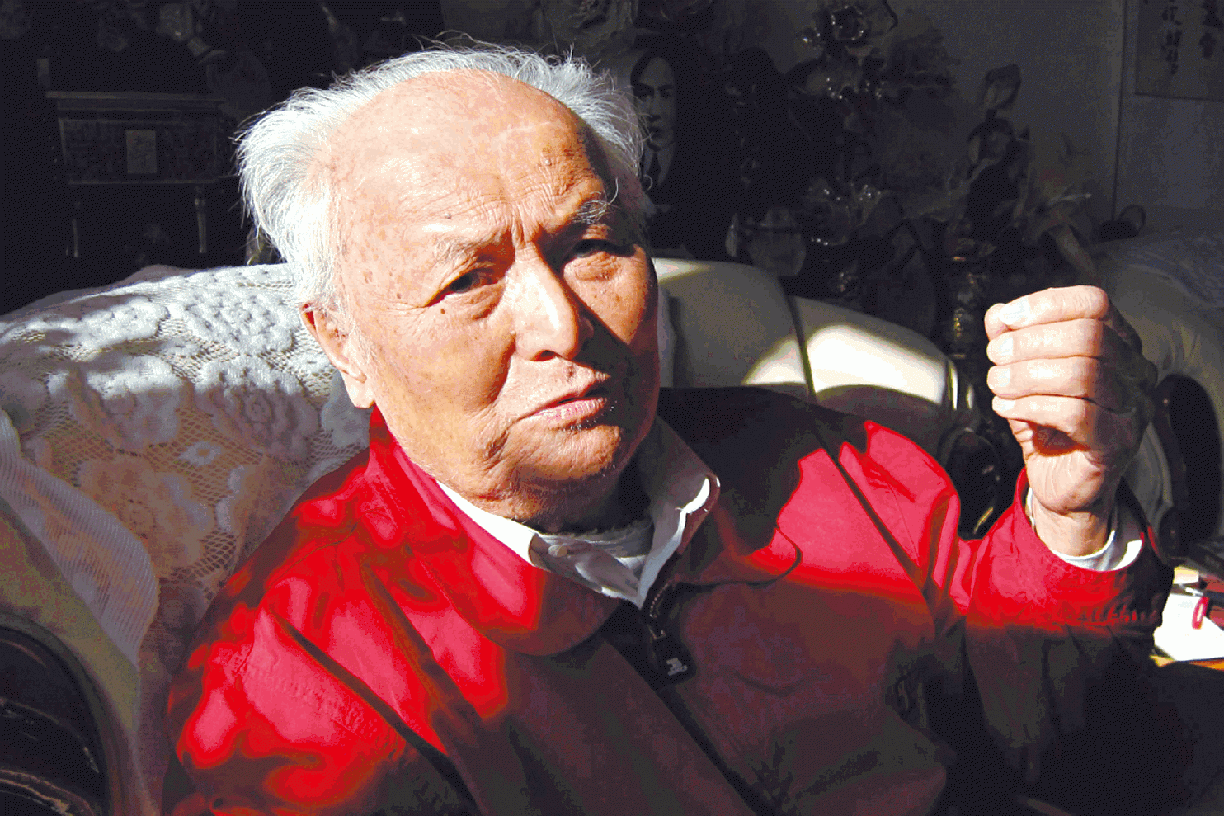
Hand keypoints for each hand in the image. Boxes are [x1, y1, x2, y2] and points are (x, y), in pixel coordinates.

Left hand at [984, 286, 1156, 554]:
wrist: (1061, 482)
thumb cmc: (1048, 423)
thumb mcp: (1024, 374)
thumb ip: (1013, 340)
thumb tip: (998, 314)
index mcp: (1119, 343)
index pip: (1095, 302)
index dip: (1047, 304)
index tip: (1006, 319)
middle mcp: (1135, 371)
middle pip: (1087, 335)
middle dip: (1028, 342)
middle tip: (995, 357)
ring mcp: (1132, 407)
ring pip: (1081, 373)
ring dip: (1025, 375)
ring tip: (997, 385)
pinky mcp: (1116, 442)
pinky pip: (1075, 413)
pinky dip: (1031, 406)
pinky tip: (1008, 408)